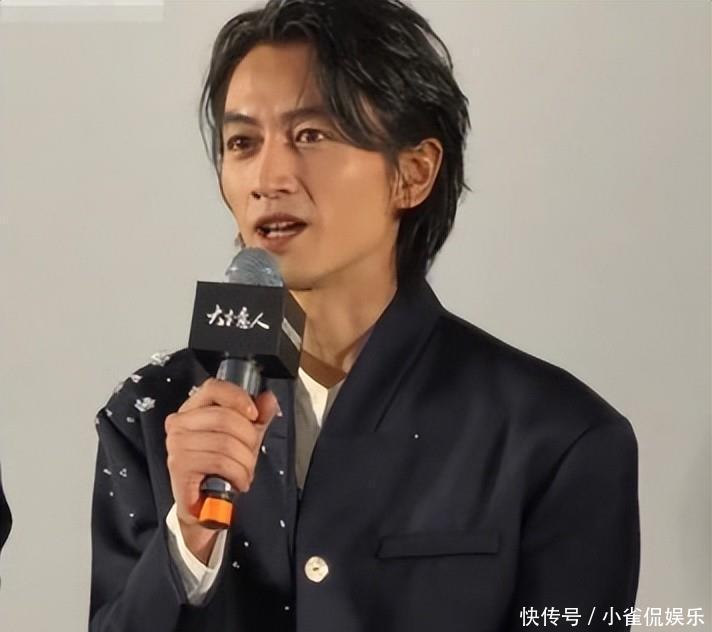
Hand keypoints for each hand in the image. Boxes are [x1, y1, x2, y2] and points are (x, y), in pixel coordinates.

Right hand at [164, 378, 279, 562]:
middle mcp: (179, 423)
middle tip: (251, 454)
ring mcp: (176, 445)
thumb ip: (258, 417)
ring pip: (226, 442)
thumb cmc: (220, 468)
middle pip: (226, 417)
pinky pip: (219, 462)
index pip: (214, 388)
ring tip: (244, 471)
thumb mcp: (244, 437)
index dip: (238, 397)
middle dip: (249, 438)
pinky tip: (238, 481)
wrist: (203, 505)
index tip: (254, 414)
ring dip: (245, 462)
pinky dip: (238, 474)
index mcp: (192, 409)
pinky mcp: (179, 466)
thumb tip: (268, 399)